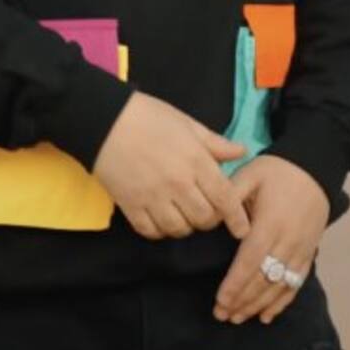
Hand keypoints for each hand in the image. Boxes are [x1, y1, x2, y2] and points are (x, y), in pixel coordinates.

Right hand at [92, 92, 250, 241]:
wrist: (107, 121)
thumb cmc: (152, 117)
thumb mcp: (190, 124)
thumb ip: (216, 143)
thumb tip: (241, 152)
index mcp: (197, 162)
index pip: (224, 197)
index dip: (236, 217)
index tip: (242, 228)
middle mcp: (178, 184)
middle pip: (204, 218)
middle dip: (211, 220)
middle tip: (209, 212)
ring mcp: (153, 198)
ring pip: (179, 229)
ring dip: (187, 227)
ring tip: (186, 216)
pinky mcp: (130, 206)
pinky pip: (150, 231)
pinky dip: (161, 231)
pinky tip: (163, 221)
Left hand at [214, 155, 328, 325]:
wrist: (316, 166)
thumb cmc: (278, 171)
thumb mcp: (251, 174)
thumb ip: (231, 197)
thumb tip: (216, 223)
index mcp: (271, 222)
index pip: (251, 259)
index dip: (236, 283)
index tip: (220, 300)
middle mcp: (289, 240)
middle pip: (264, 277)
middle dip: (242, 300)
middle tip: (220, 314)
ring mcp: (302, 248)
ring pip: (279, 285)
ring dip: (257, 304)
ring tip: (237, 317)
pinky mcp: (310, 252)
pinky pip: (296, 282)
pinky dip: (281, 301)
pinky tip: (266, 316)